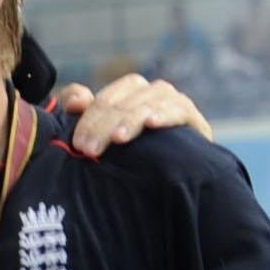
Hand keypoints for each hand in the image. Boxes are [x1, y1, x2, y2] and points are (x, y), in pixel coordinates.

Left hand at [54, 70, 205, 152]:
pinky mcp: (194, 118)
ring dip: (131, 120)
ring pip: (148, 103)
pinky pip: (180, 110)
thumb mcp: (105, 135)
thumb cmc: (134, 155)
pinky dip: (165, 114)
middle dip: (104, 125)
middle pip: (124, 102)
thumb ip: (86, 114)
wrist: (176, 177)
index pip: (107, 98)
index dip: (89, 118)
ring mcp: (174, 103)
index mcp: (130, 92)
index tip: (78, 144)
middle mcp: (152, 92)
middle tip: (89, 150)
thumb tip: (75, 101)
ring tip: (118, 138)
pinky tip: (152, 123)